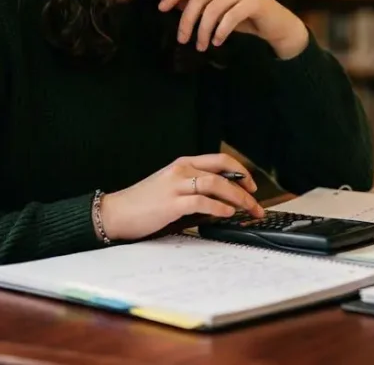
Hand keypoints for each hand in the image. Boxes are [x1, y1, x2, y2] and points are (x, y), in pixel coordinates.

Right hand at [95, 154, 264, 241]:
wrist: (116, 213)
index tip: (252, 185)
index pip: (219, 159)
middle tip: (256, 203)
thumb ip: (194, 189)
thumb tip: (223, 201)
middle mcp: (181, 170)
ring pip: (216, 184)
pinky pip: (201, 202)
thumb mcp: (171, 187)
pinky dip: (218, 207)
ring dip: (237, 198)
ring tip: (248, 209)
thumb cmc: (143, 203)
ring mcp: (176, 186)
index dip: (240, 170)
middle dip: (245, 188)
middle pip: (222, 172)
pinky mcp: (171, 203)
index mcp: (182, 164)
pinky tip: (227, 213)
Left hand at [158, 0, 309, 58]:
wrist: (275, 23)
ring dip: (203, 31)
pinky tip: (217, 42)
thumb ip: (202, 4)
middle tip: (182, 39)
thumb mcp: (219, 9)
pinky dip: (220, 32)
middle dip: (187, 20)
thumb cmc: (244, 16)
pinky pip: (229, 17)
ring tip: (201, 46)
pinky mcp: (254, 1)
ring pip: (213, 10)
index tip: (161, 8)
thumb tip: (176, 6)